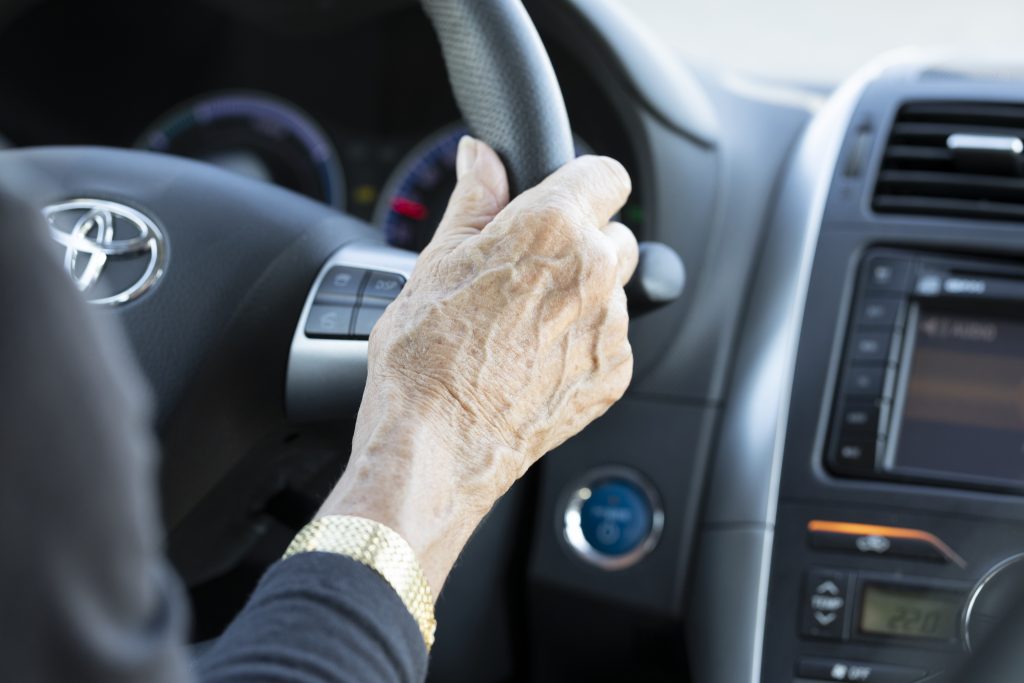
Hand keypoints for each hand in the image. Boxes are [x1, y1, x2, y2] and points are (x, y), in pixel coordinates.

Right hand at [318, 137, 637, 593]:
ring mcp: (609, 329)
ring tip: (525, 323)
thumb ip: (473, 199)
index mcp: (551, 229)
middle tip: (530, 270)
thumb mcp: (437, 261)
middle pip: (616, 233)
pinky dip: (584, 342)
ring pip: (615, 289)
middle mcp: (593, 273)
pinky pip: (611, 340)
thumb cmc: (426, 356)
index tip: (563, 197)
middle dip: (582, 241)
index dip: (582, 182)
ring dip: (583, 294)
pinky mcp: (613, 375)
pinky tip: (535, 359)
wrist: (435, 445)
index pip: (607, 174)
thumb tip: (480, 156)